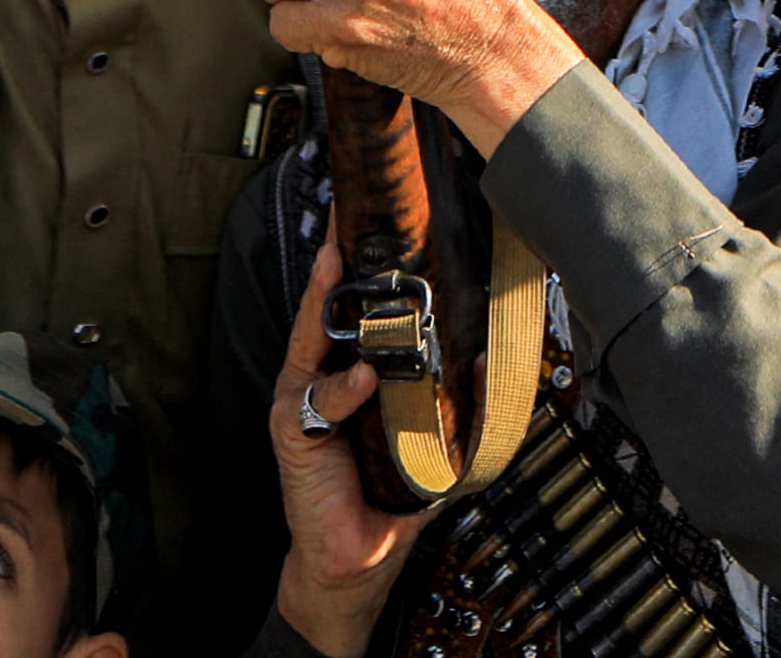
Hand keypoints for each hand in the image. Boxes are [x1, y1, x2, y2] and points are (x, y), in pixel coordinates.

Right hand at [271, 236, 438, 656]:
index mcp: (352, 374)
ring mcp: (306, 405)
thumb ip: (457, 400)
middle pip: (323, 312)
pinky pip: (319, 401)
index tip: (370, 225)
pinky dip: (345, 388)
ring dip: (323, 303)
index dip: (358, 271)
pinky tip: (366, 376)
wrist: (358, 558)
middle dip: (330, 266)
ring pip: (309, 342)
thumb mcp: (435, 440)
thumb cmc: (391, 494)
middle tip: (341, 221)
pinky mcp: (295, 436)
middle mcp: (324, 380)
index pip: (352, 312)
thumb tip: (485, 357)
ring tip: (335, 264)